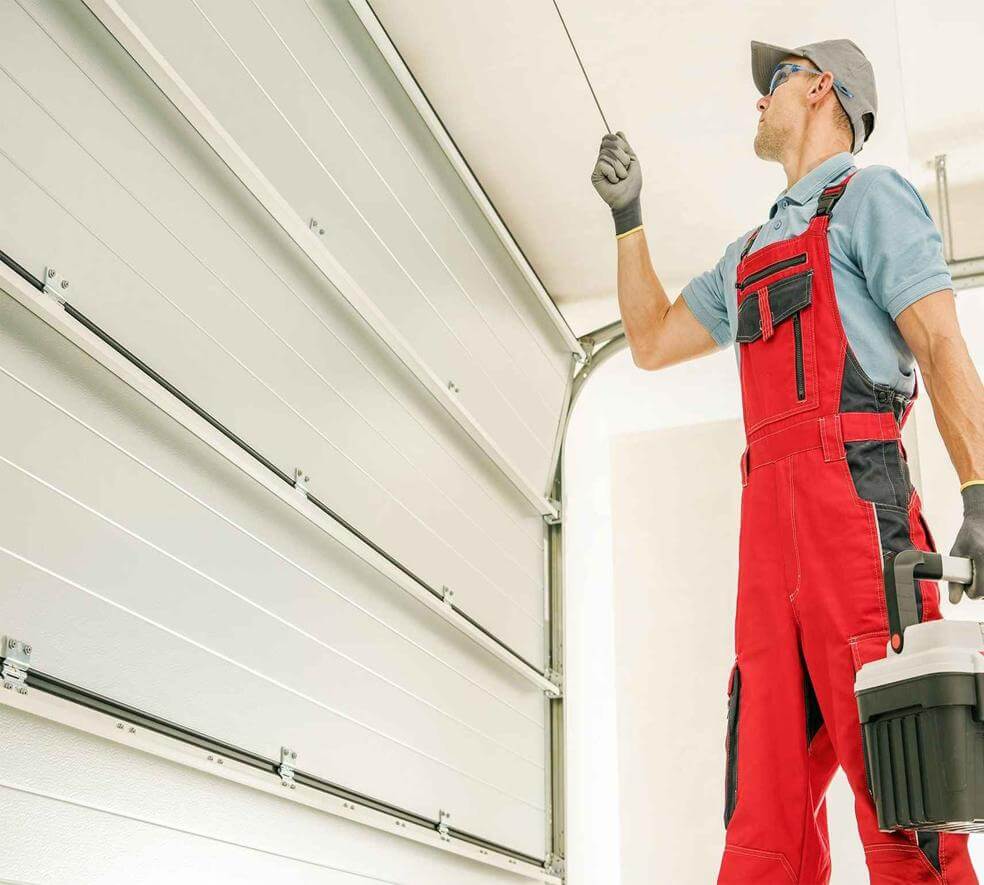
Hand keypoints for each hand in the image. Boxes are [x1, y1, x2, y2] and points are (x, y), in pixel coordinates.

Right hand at [591, 131, 641, 235]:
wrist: (629, 199)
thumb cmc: (632, 183)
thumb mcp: (632, 160)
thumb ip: (625, 146)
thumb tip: (618, 132)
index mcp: (613, 154)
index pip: (609, 138)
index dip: (618, 141)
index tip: (626, 155)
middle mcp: (604, 159)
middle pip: (607, 143)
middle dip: (621, 154)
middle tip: (625, 168)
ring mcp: (598, 167)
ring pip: (606, 154)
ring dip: (619, 167)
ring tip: (621, 177)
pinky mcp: (595, 175)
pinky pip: (602, 164)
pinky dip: (612, 172)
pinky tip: (614, 181)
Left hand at [948, 484, 983, 602]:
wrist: (983, 519)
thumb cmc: (968, 536)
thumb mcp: (956, 553)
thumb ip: (954, 580)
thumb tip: (954, 601)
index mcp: (982, 556)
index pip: (980, 591)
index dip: (971, 592)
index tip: (967, 584)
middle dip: (980, 588)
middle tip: (974, 575)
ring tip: (979, 569)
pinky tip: (981, 566)